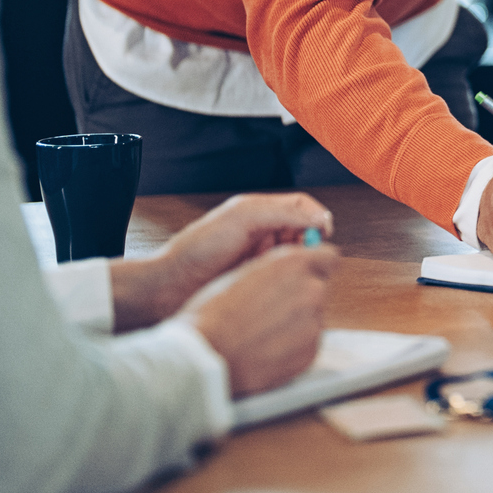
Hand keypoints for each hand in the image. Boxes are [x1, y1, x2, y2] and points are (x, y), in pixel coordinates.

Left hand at [108, 192, 331, 331]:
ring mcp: (258, 256)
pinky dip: (284, 278)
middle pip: (302, 231)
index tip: (323, 235)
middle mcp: (261, 231)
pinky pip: (281, 275)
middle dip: (308, 243)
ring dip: (296, 262)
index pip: (303, 207)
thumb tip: (320, 219)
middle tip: (303, 257)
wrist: (169, 285)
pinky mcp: (255, 278)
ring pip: (294, 255)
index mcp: (259, 210)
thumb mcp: (242, 219)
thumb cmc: (196, 248)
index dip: (317, 218)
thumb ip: (282, 213)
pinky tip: (275, 285)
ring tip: (286, 271)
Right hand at [185, 242, 334, 396]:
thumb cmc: (215, 311)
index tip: (303, 274)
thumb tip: (295, 266)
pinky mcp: (311, 352)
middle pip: (319, 287)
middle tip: (272, 308)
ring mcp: (314, 323)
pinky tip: (266, 347)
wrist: (205, 353)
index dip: (314, 265)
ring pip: (313, 316)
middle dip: (302, 294)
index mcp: (295, 264)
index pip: (328, 257)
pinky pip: (308, 342)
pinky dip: (293, 344)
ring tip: (263, 331)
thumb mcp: (246, 271)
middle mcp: (312, 290)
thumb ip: (278, 267)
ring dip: (297, 320)